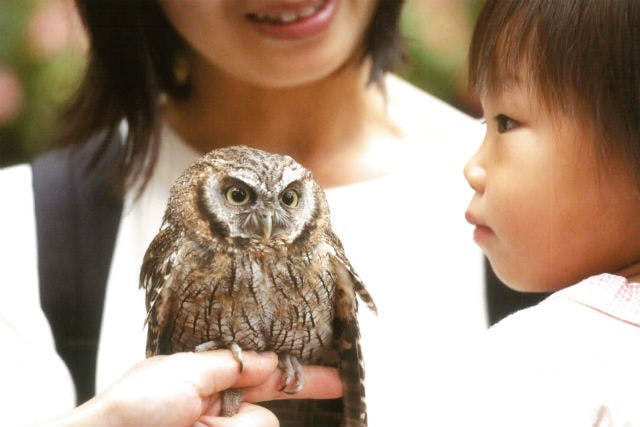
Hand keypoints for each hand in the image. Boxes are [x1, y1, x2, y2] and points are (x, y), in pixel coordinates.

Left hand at [33, 351, 341, 426]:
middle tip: (211, 417)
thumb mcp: (183, 370)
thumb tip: (268, 360)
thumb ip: (232, 365)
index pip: (270, 376)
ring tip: (195, 425)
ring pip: (261, 426)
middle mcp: (221, 410)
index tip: (339, 380)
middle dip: (250, 415)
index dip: (305, 377)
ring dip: (231, 426)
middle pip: (269, 410)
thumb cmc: (131, 407)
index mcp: (213, 380)